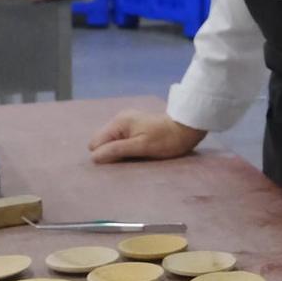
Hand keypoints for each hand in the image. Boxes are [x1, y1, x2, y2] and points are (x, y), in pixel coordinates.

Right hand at [87, 110, 205, 163]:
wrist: (187, 128)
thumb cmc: (167, 139)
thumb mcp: (142, 147)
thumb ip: (117, 150)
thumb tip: (94, 157)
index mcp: (118, 123)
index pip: (95, 143)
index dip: (104, 155)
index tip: (122, 160)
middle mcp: (119, 120)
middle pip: (101, 142)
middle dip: (110, 153)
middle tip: (130, 158)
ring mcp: (126, 122)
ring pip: (110, 142)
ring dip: (119, 152)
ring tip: (136, 155)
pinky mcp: (134, 127)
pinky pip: (120, 140)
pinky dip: (125, 148)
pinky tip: (138, 151)